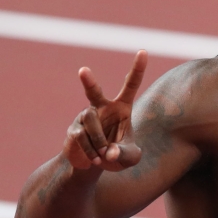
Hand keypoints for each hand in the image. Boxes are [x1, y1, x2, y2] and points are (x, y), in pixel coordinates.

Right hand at [63, 50, 148, 170]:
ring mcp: (85, 117)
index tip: (143, 51)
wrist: (92, 165)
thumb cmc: (117, 155)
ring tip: (103, 155)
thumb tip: (109, 152)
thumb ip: (124, 154)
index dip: (137, 69)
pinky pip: (82, 137)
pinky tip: (94, 159)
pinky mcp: (74, 129)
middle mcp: (102, 107)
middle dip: (89, 82)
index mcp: (122, 107)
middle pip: (94, 92)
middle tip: (83, 71)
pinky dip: (91, 151)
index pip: (131, 84)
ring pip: (91, 124)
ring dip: (100, 143)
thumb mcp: (129, 157)